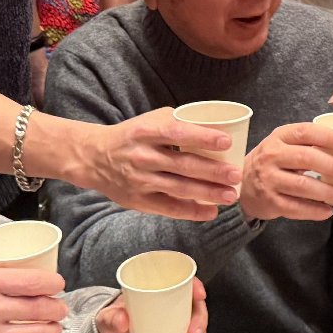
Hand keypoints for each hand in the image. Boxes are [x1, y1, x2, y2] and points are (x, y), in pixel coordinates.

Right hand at [85, 110, 241, 219]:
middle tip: (236, 175)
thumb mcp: (151, 120)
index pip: (178, 133)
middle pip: (183, 165)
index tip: (226, 142)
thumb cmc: (132, 136)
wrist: (95, 157)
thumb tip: (216, 128)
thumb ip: (178, 122)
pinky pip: (169, 208)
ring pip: (180, 188)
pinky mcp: (139, 200)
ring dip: (208, 193)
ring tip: (230, 195)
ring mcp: (141, 180)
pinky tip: (211, 211)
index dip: (203, 138)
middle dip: (213, 171)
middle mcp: (143, 156)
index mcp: (146, 132)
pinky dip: (191, 211)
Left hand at [96, 279, 208, 332]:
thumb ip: (111, 317)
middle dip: (200, 325)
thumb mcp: (108, 316)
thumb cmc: (114, 319)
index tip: (200, 295)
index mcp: (162, 291)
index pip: (185, 283)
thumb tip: (122, 321)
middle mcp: (176, 307)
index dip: (196, 286)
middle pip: (196, 311)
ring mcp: (179, 326)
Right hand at [239, 122, 332, 220]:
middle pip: (306, 158)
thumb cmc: (273, 161)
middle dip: (332, 166)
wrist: (243, 184)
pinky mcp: (270, 202)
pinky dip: (315, 211)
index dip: (328, 136)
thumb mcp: (284, 144)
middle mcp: (271, 156)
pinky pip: (296, 208)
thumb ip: (308, 142)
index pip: (305, 132)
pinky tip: (327, 211)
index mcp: (279, 137)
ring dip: (327, 192)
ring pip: (303, 186)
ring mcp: (269, 180)